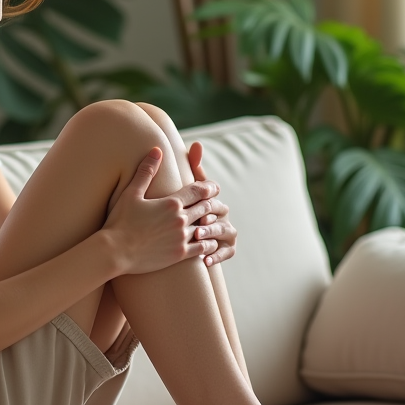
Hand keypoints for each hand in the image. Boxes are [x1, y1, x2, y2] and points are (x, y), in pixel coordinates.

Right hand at [102, 147, 221, 275]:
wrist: (115, 251)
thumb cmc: (120, 221)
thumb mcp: (131, 193)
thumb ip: (146, 171)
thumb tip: (157, 149)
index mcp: (171, 203)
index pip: (198, 190)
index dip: (209, 187)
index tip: (214, 187)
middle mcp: (180, 219)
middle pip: (205, 207)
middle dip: (212, 204)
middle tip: (217, 202)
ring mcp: (181, 238)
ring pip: (206, 228)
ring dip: (211, 224)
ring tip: (215, 223)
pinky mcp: (180, 254)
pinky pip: (202, 248)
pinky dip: (208, 244)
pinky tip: (209, 242)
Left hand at [186, 141, 237, 267]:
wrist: (178, 237)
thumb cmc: (181, 209)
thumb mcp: (186, 190)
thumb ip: (192, 167)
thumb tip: (196, 143)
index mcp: (212, 197)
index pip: (214, 193)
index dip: (207, 196)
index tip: (196, 200)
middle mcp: (223, 213)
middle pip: (220, 212)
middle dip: (209, 216)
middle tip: (195, 221)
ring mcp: (226, 231)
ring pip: (225, 231)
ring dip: (212, 234)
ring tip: (198, 238)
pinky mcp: (226, 248)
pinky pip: (226, 252)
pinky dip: (217, 256)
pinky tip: (205, 260)